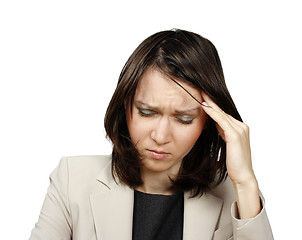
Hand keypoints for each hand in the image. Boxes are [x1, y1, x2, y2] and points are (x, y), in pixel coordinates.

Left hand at [201, 92, 260, 218]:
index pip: (223, 114)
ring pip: (222, 114)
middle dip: (211, 101)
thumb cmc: (234, 162)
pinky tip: (205, 107)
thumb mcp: (227, 143)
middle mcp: (241, 126)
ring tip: (201, 95)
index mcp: (240, 128)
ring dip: (210, 104)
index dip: (213, 106)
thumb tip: (215, 123)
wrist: (243, 175)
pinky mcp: (235, 136)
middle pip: (222, 111)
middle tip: (200, 91)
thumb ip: (223, 132)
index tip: (203, 98)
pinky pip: (221, 121)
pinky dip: (213, 113)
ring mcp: (239, 130)